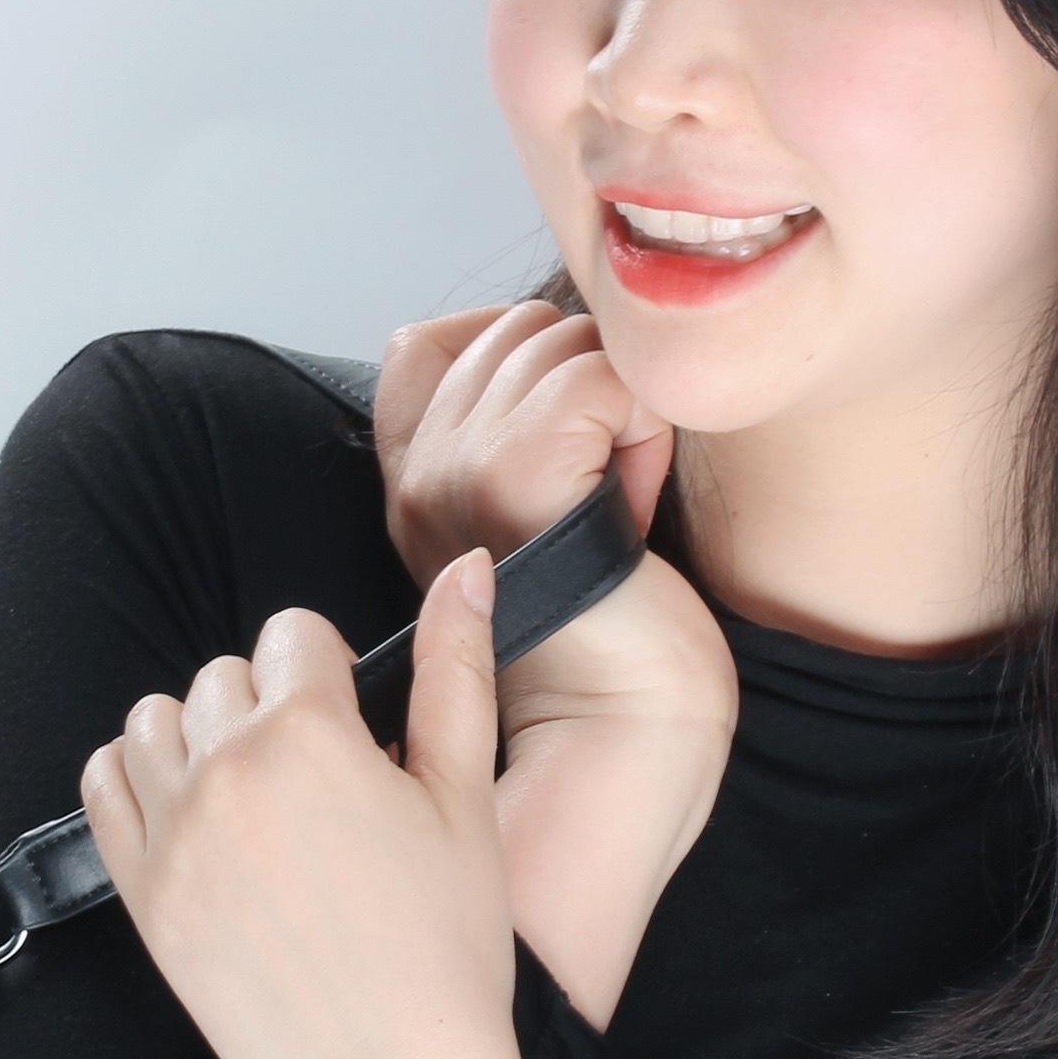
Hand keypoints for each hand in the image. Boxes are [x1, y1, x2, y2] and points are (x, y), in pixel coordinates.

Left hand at [77, 545, 531, 1058]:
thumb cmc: (448, 953)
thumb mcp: (466, 799)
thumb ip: (456, 670)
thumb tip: (467, 568)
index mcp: (309, 735)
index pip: (293, 634)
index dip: (333, 672)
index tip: (356, 724)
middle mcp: (224, 772)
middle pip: (224, 677)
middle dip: (271, 705)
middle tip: (321, 776)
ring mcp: (172, 836)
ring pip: (154, 720)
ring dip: (200, 733)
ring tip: (257, 790)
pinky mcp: (142, 896)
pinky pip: (104, 788)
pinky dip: (137, 779)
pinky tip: (193, 811)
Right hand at [375, 304, 738, 1028]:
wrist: (633, 730)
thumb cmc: (617, 627)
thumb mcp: (545, 509)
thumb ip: (519, 428)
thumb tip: (559, 340)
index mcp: (412, 480)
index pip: (425, 340)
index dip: (516, 357)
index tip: (571, 447)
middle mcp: (418, 473)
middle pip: (516, 329)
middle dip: (590, 388)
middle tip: (604, 495)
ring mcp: (455, 476)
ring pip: (565, 345)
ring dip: (624, 413)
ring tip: (616, 509)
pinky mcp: (514, 483)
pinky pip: (603, 379)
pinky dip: (645, 429)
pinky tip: (635, 506)